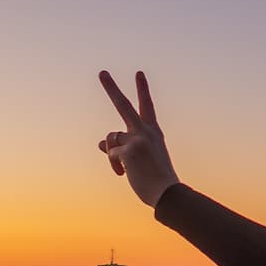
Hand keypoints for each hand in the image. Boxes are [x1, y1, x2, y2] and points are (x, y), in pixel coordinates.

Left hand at [98, 70, 180, 206]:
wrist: (167, 193)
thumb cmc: (156, 179)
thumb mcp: (141, 159)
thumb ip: (122, 147)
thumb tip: (99, 143)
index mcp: (154, 132)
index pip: (147, 106)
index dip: (142, 89)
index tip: (138, 73)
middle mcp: (146, 131)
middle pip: (123, 105)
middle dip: (111, 88)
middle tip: (101, 72)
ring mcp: (137, 139)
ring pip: (111, 138)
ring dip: (112, 154)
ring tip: (124, 170)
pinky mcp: (128, 150)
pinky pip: (110, 154)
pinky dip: (114, 165)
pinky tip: (123, 174)